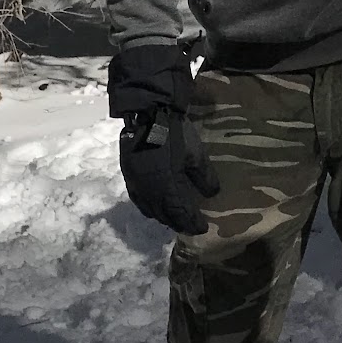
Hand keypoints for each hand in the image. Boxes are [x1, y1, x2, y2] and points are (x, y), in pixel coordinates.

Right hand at [118, 106, 219, 234]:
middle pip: (165, 216)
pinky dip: (149, 209)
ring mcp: (137, 186)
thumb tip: (212, 194)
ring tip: (174, 219)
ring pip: (151, 211)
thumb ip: (204, 177)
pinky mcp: (129, 178)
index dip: (192, 223)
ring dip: (164, 217)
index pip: (181, 213)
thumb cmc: (174, 133)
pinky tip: (155, 207)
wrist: (146, 114)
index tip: (203, 228)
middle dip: (178, 223)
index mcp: (167, 187)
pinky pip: (139, 201)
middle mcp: (150, 193)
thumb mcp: (196, 154)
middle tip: (190, 226)